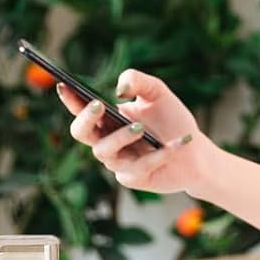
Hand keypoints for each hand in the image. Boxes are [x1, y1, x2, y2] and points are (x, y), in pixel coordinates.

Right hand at [59, 69, 214, 194]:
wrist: (195, 151)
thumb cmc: (172, 121)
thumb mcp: (158, 94)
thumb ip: (139, 82)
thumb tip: (119, 89)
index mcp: (109, 119)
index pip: (83, 110)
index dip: (71, 99)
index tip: (64, 85)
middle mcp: (107, 141)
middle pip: (81, 133)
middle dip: (85, 119)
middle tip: (98, 105)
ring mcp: (118, 162)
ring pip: (105, 151)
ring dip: (121, 137)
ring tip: (140, 127)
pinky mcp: (133, 178)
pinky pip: (139, 167)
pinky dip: (160, 154)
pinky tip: (177, 144)